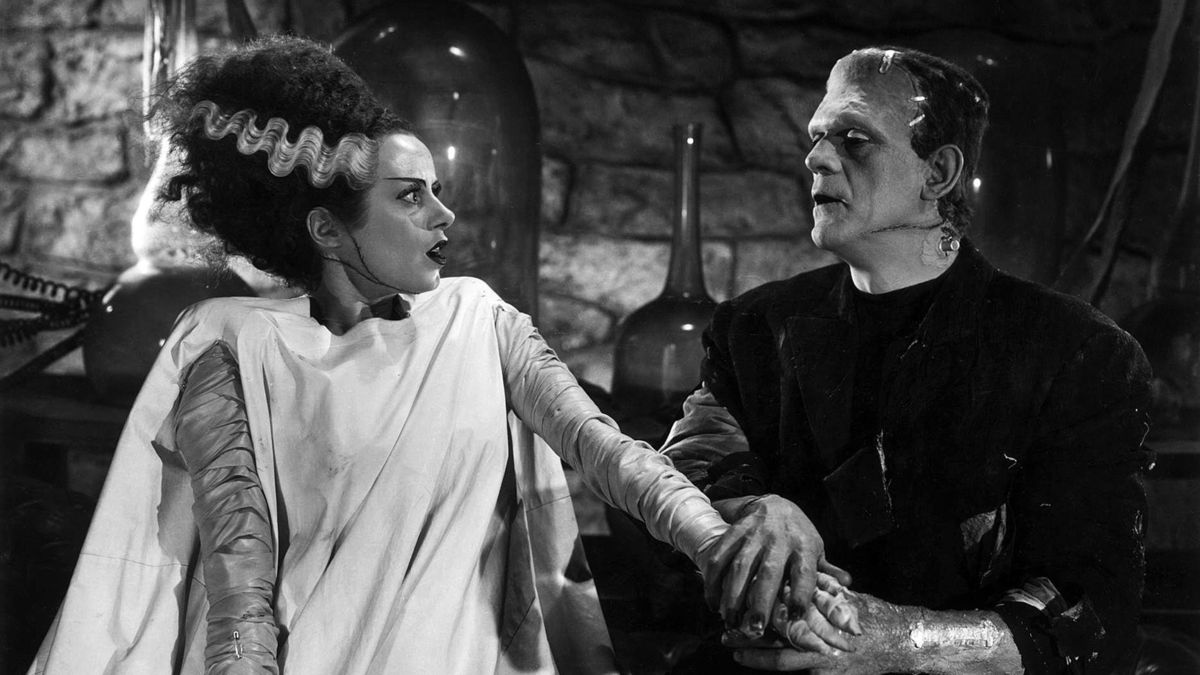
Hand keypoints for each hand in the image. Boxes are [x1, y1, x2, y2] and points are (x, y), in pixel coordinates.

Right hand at [698, 495, 850, 638]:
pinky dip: (712, 578)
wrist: (774, 502)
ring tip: (729, 619)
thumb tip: (847, 584)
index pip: (804, 572)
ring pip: (740, 565)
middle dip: (760, 601)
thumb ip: (828, 570)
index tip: (796, 617)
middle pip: (769, 572)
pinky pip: (719, 555)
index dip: (801, 594)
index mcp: (804, 546)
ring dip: (732, 594)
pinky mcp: (734, 531)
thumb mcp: (817, 548)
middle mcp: (779, 539)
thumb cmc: (798, 533)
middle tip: (754, 628)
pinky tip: (712, 600)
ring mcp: (754, 534)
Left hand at [725, 588, 909, 673]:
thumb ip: (822, 586)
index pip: (782, 603)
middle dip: (750, 633)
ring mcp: (822, 656)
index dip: (759, 602)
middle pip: (775, 632)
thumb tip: (804, 569)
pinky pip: (794, 670)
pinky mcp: (825, 674)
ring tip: (734, 652)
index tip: (738, 598)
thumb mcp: (845, 596)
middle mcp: (819, 631)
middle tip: (726, 631)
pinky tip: (756, 667)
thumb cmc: (872, 615)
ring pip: (781, 657)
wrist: (899, 641)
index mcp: (820, 607)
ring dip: (755, 655)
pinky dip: (774, 668)